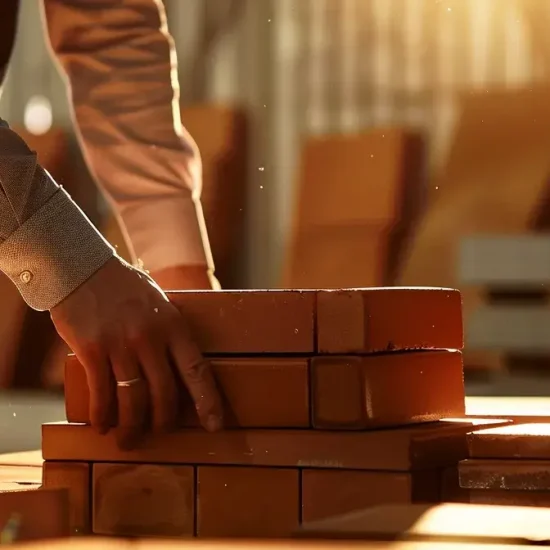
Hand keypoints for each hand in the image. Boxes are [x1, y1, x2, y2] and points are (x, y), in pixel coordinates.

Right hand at [50, 257, 222, 448]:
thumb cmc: (123, 287)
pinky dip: (103, 415)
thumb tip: (179, 364)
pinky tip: (102, 424)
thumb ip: (170, 332)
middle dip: (164, 422)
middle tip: (159, 433)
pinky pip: (102, 394)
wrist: (83, 268)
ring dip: (131, 428)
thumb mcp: (159, 302)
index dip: (208, 401)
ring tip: (128, 440)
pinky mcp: (94, 351)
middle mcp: (152, 338)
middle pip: (165, 394)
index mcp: (174, 326)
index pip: (197, 370)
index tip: (214, 425)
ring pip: (134, 400)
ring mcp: (122, 345)